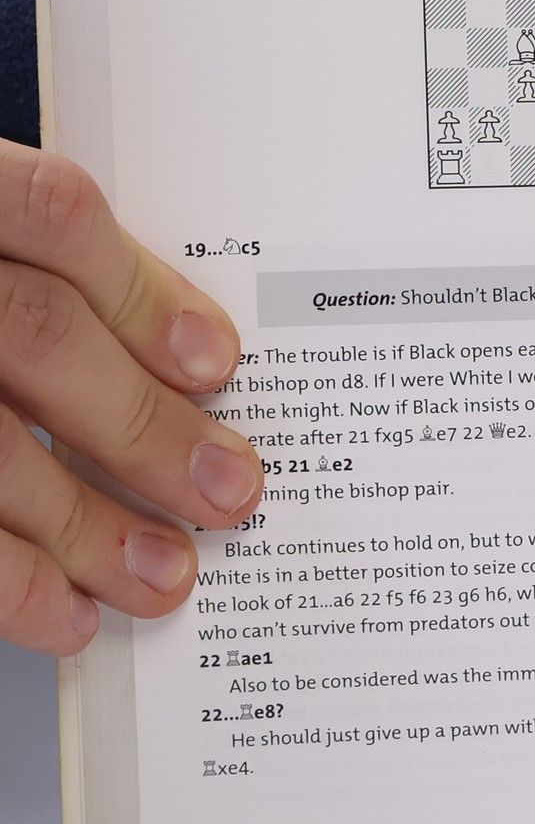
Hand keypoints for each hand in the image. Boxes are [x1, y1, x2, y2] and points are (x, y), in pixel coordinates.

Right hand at [0, 143, 260, 654]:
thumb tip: (153, 362)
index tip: (212, 363)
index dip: (141, 291)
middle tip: (224, 490)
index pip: (42, 212)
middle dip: (141, 425)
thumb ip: (4, 267)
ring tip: (156, 576)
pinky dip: (1, 580)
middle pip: (28, 334)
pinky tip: (55, 611)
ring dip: (78, 523)